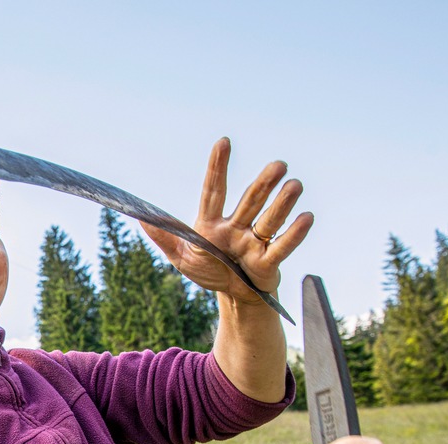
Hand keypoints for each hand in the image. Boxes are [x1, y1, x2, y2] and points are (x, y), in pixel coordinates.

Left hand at [142, 137, 313, 303]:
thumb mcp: (181, 257)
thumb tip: (141, 217)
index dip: (218, 168)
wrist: (233, 297)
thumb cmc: (209, 271)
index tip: (224, 142)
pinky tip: (306, 217)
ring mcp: (254, 243)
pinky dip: (294, 234)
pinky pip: (282, 247)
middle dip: (265, 184)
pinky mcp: (268, 262)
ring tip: (295, 185)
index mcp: (212, 224)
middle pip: (251, 201)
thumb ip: (165, 237)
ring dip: (283, 204)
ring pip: (269, 220)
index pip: (214, 192)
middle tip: (279, 165)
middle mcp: (237, 227)